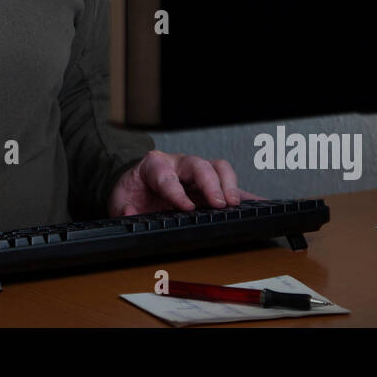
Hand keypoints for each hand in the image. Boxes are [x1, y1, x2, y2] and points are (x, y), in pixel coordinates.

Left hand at [107, 149, 264, 216]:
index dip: (176, 191)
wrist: (136, 188)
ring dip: (229, 185)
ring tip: (235, 204)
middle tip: (218, 204)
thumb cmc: (133, 192)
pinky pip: (230, 185)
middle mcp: (178, 164)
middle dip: (210, 184)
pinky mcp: (209, 185)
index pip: (166, 175)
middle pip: (198, 165)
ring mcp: (195, 173)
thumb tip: (131, 212)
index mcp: (154, 166)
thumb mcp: (120, 202)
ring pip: (217, 168)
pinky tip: (257, 204)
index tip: (186, 207)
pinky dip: (245, 195)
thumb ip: (124, 209)